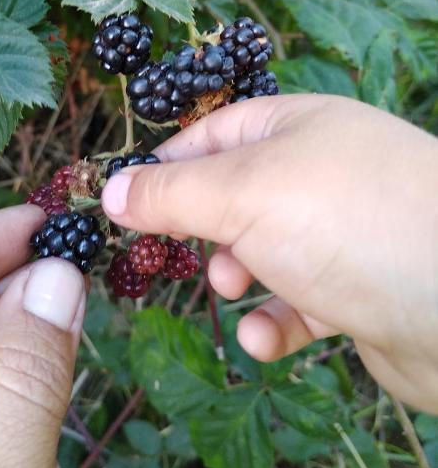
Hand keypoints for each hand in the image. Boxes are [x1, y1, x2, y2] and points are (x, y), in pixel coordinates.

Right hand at [102, 94, 437, 412]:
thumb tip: (109, 191)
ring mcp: (344, 233)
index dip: (167, 164)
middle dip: (204, 227)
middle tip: (179, 251)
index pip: (214, 133)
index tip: (124, 202)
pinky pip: (301, 303)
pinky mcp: (359, 293)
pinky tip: (267, 340)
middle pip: (237, 194)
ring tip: (233, 288)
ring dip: (237, 275)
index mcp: (299, 127)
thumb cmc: (346, 221)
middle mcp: (323, 173)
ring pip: (266, 251)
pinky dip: (276, 322)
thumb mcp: (242, 193)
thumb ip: (171, 193)